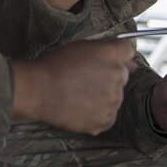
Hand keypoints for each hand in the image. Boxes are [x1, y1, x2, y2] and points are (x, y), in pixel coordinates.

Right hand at [11, 39, 135, 134]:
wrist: (37, 89)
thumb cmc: (54, 65)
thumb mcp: (79, 47)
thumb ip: (104, 50)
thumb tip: (128, 62)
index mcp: (111, 54)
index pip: (128, 51)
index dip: (116, 57)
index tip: (104, 63)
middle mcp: (118, 75)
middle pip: (122, 76)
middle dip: (108, 78)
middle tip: (85, 81)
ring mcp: (114, 100)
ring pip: (114, 97)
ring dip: (102, 97)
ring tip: (78, 96)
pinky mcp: (106, 120)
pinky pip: (107, 116)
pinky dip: (96, 114)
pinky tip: (79, 108)